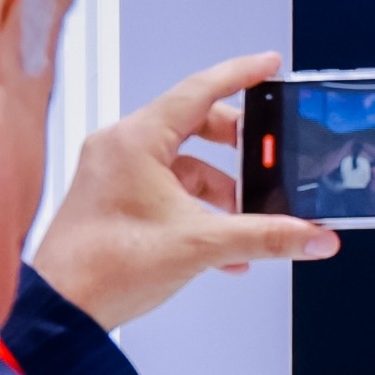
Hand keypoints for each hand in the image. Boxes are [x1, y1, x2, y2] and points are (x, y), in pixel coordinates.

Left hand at [28, 50, 333, 328]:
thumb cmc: (104, 267)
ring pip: (185, 162)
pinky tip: (222, 243)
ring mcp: (115, 173)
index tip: (268, 66)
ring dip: (221, 188)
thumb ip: (266, 237)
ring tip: (246, 218)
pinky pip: (169, 187)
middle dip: (240, 146)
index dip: (241, 74)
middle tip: (271, 154)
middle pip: (196, 124)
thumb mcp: (200, 245)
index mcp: (136, 140)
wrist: (63, 308)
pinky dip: (199, 207)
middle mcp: (121, 148)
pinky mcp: (114, 198)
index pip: (199, 90)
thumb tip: (312, 234)